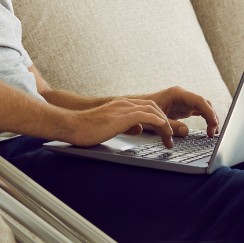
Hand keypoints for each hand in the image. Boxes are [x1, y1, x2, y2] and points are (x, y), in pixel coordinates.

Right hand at [63, 98, 178, 147]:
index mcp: (121, 105)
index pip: (147, 107)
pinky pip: (148, 116)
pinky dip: (160, 123)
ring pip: (153, 111)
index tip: (165, 132)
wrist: (72, 125)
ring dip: (165, 125)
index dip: (159, 118)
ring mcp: (124, 108)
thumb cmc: (86, 129)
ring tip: (170, 138)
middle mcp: (124, 104)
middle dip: (165, 122)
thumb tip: (138, 128)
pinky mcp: (123, 116)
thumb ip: (125, 125)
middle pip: (153, 107)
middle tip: (171, 137)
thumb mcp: (110, 127)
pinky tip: (165, 131)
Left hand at [136, 86, 218, 138]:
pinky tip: (208, 128)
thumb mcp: (156, 119)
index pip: (199, 101)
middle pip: (204, 104)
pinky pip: (199, 111)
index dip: (209, 112)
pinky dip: (205, 119)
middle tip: (214, 132)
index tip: (213, 123)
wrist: (136, 108)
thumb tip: (186, 132)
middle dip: (212, 117)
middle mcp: (183, 96)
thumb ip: (171, 125)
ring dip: (210, 119)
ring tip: (212, 133)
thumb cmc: (143, 111)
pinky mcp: (184, 108)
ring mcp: (185, 101)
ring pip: (203, 108)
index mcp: (177, 93)